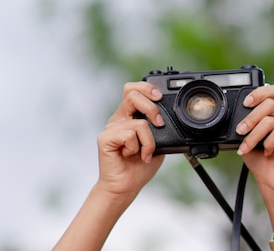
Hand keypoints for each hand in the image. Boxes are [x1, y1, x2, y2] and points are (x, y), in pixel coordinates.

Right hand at [53, 82, 166, 249]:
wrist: (126, 186)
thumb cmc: (140, 165)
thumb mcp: (158, 141)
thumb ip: (159, 126)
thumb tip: (168, 116)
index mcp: (130, 115)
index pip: (133, 89)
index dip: (146, 87)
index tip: (160, 96)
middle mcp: (120, 119)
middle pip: (132, 94)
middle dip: (151, 107)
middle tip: (159, 123)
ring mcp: (111, 128)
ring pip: (138, 122)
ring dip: (149, 141)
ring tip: (145, 153)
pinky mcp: (105, 138)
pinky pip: (130, 135)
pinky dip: (138, 147)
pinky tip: (133, 155)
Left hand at [235, 84, 273, 193]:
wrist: (270, 181)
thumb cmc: (260, 159)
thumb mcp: (248, 136)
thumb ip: (246, 123)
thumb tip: (238, 116)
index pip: (273, 91)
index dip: (259, 93)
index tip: (245, 103)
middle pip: (270, 104)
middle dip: (251, 118)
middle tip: (240, 131)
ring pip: (271, 121)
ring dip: (253, 136)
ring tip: (246, 147)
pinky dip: (268, 143)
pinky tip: (267, 152)